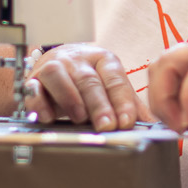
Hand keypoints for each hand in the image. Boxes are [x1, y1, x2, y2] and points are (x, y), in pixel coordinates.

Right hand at [25, 44, 142, 130]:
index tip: (127, 121)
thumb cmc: (89, 80)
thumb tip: (154, 127)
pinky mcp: (33, 80)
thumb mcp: (111, 88)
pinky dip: (39, 103)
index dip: (122, 100)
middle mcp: (78, 60)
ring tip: (80, 118)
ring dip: (70, 98)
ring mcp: (54, 66)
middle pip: (89, 80)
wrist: (57, 64)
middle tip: (108, 126)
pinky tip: (48, 117)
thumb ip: (130, 106)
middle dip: (99, 105)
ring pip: (58, 75)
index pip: (114, 78)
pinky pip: (33, 88)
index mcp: (103, 60)